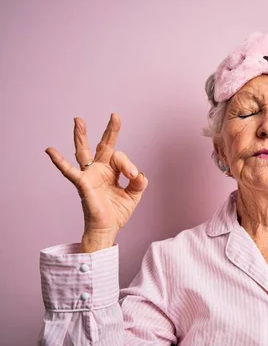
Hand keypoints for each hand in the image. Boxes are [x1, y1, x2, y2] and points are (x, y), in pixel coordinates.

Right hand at [45, 113, 147, 242]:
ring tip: (78, 120)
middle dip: (110, 131)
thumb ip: (139, 182)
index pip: (121, 158)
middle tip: (115, 116)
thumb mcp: (133, 195)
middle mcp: (99, 170)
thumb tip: (139, 173)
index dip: (129, 165)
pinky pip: (69, 171)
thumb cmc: (116, 212)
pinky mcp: (82, 184)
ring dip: (81, 136)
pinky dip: (59, 161)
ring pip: (84, 152)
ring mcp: (89, 176)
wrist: (106, 229)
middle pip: (103, 146)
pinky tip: (50, 151)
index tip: (134, 175)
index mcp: (111, 171)